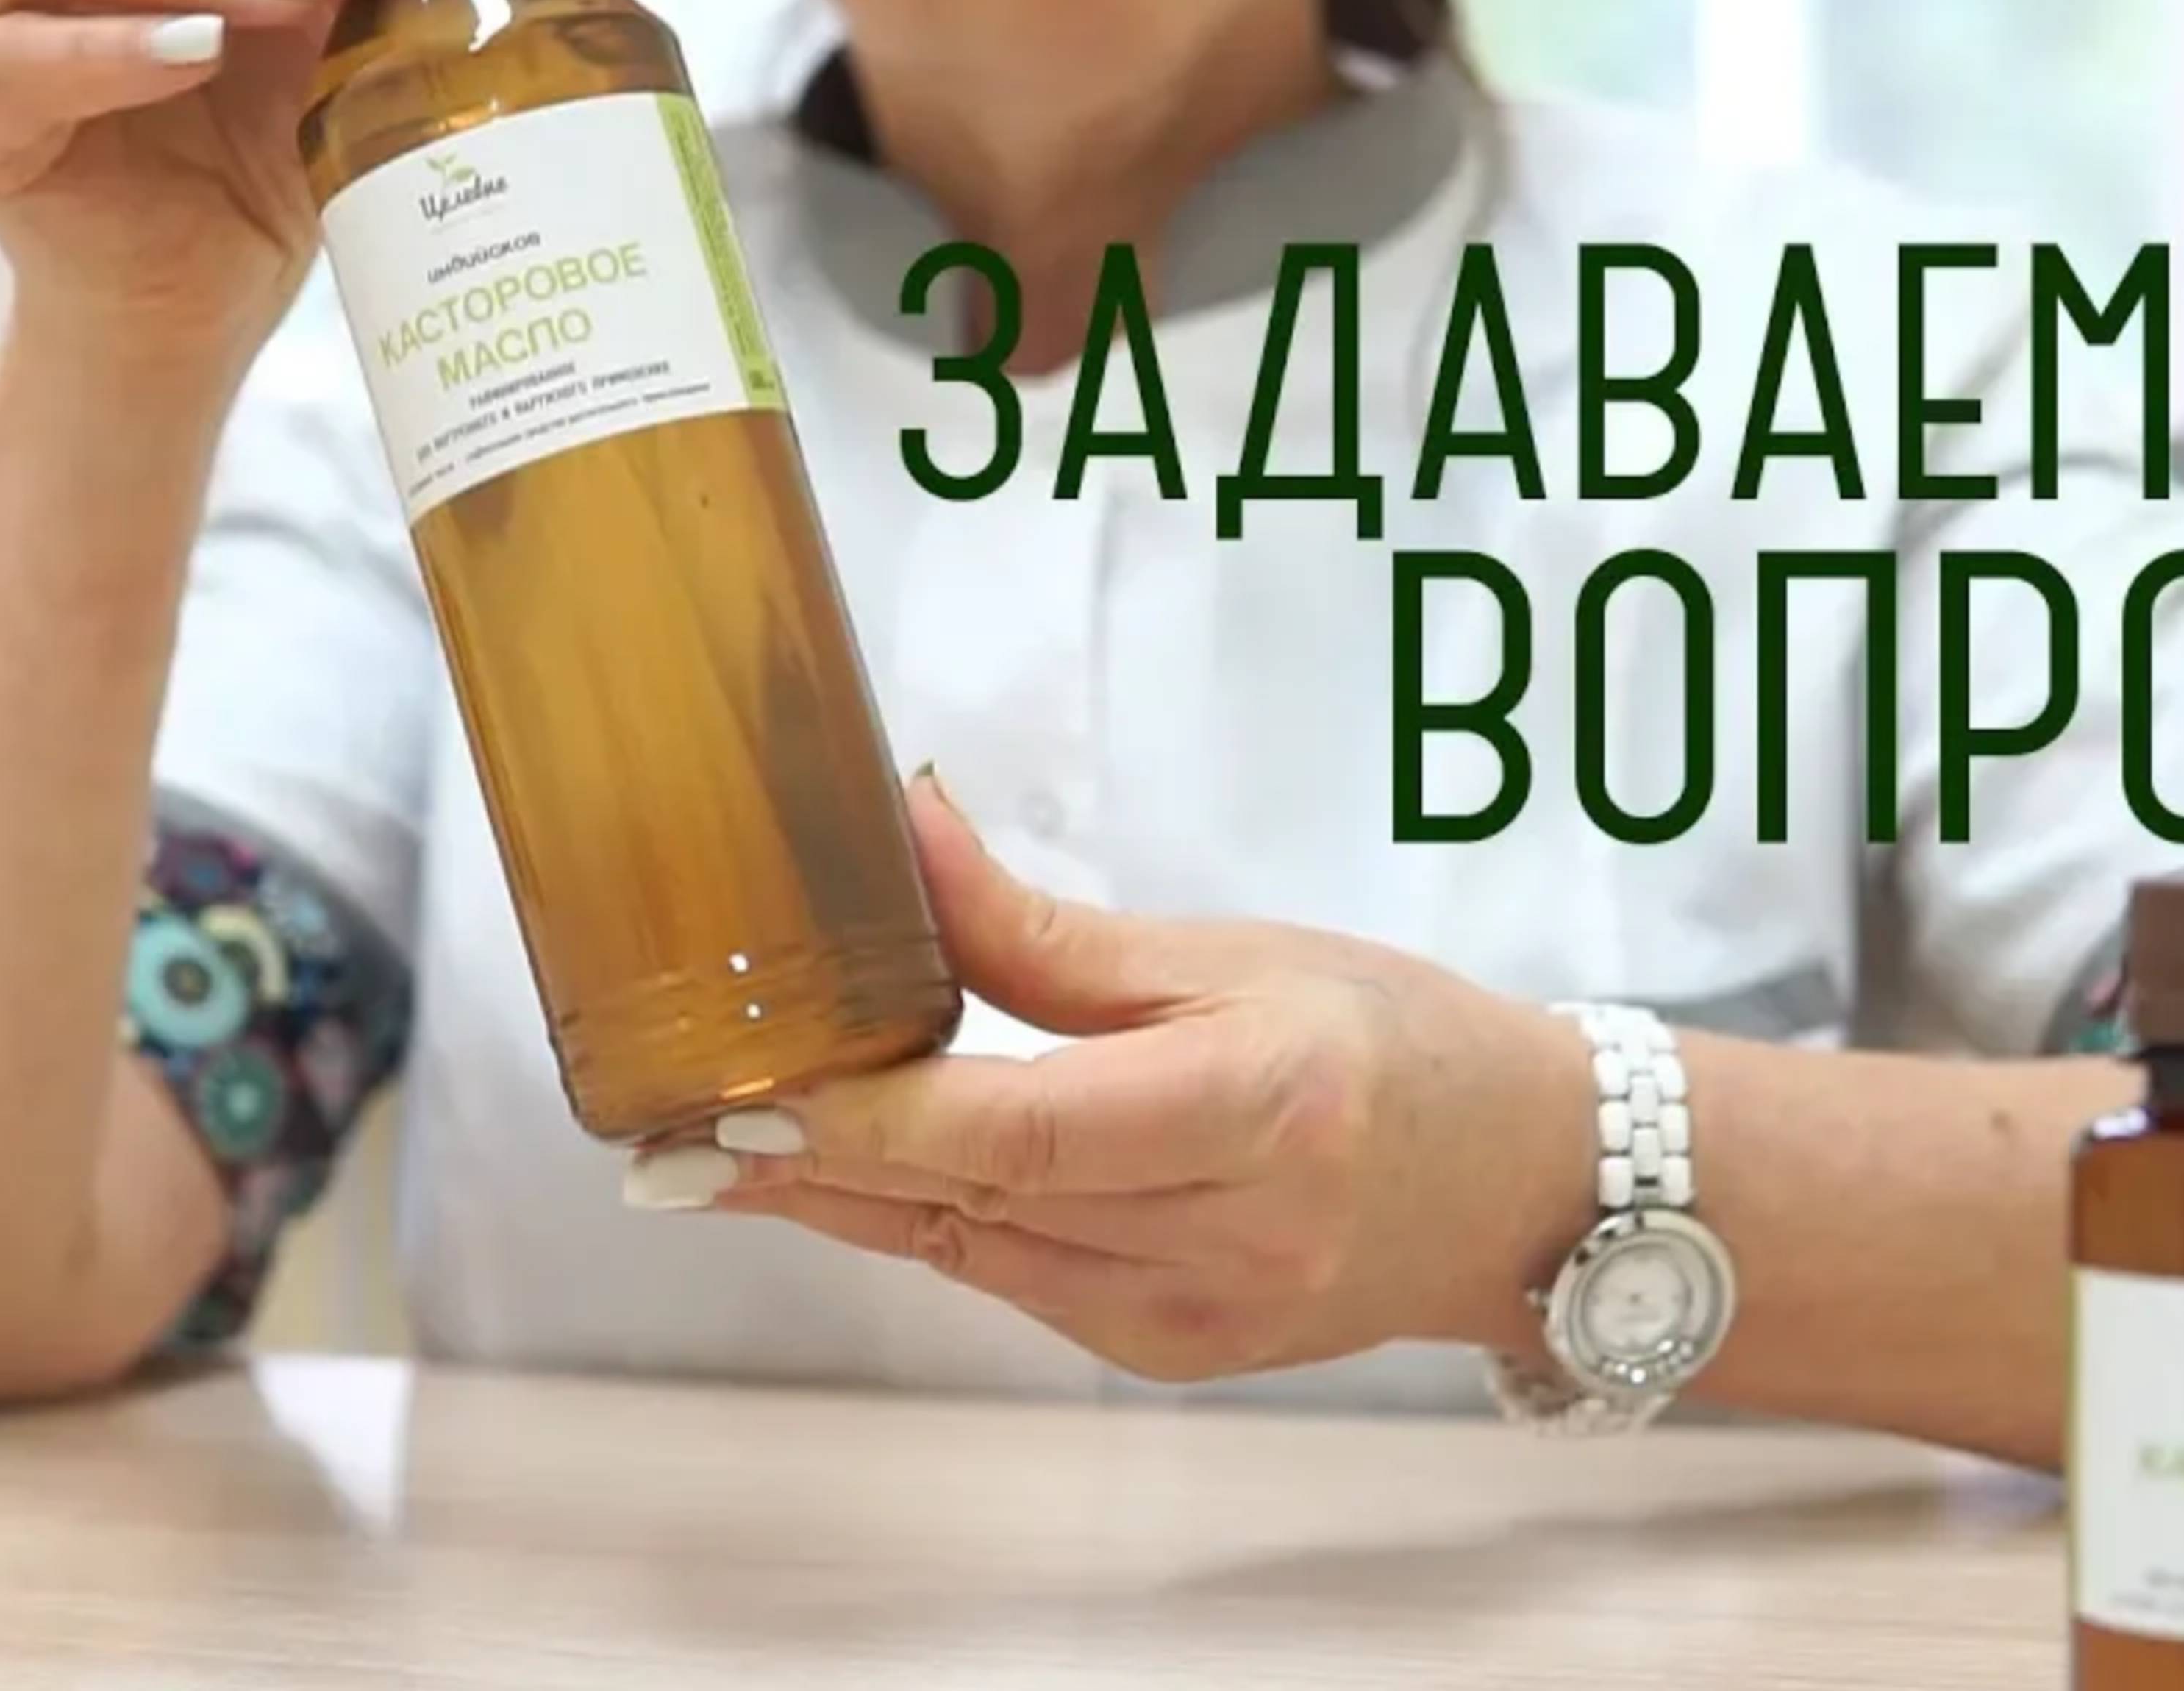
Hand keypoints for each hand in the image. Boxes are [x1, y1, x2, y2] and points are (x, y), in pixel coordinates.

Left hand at [638, 776, 1595, 1380]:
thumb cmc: (1388, 1040)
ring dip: (844, 1201)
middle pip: (975, 1203)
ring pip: (972, 1255)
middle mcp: (1233, 1235)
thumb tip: (903, 830)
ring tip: (713, 1151)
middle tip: (670, 1130)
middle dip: (813, 1165)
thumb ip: (1044, 928)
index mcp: (1264, 1108)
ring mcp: (1201, 1317)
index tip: (753, 1094)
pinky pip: (1012, 1282)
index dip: (874, 1122)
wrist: (1513, 1183)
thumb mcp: (1231, 951)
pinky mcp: (1173, 1353)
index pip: (1023, 1132)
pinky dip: (929, 1225)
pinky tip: (847, 1180)